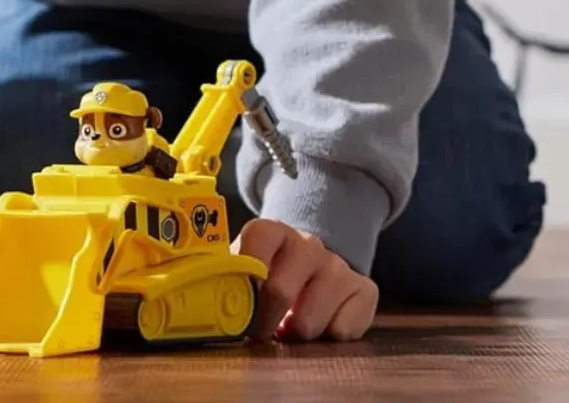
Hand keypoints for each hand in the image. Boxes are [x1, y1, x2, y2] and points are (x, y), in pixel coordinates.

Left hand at [233, 219, 377, 341]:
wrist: (312, 271)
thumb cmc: (268, 276)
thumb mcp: (245, 270)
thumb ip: (227, 279)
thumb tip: (204, 301)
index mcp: (271, 231)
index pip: (255, 245)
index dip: (244, 285)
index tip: (239, 309)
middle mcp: (306, 243)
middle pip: (279, 290)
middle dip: (264, 321)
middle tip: (261, 331)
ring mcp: (337, 264)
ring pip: (311, 319)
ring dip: (296, 333)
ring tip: (290, 327)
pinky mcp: (364, 288)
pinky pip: (344, 329)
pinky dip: (328, 337)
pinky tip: (321, 324)